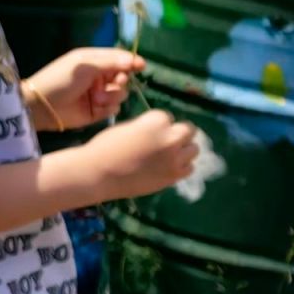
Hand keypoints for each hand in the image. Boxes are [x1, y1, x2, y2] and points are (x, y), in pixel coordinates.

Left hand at [23, 49, 144, 132]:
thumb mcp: (85, 65)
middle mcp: (99, 77)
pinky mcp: (98, 111)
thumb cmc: (60, 79)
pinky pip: (114, 108)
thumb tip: (135, 60)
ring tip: (97, 98)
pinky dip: (108, 108)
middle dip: (121, 80)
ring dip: (112, 96)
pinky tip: (96, 107)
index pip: (118, 58)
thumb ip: (111, 62)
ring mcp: (99, 94)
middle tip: (115, 82)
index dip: (131, 61)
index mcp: (94, 61)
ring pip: (121, 94)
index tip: (141, 66)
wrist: (43, 106)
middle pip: (123, 77)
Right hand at [85, 111, 199, 201]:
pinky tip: (170, 167)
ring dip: (184, 150)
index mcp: (156, 121)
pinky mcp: (174, 176)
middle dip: (179, 134)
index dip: (160, 124)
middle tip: (168, 141)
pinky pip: (190, 168)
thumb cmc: (106, 147)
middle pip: (189, 130)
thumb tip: (159, 130)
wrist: (99, 173)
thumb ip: (148, 127)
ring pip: (194, 149)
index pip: (168, 117)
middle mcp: (170, 138)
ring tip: (171, 155)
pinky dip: (182, 166)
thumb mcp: (128, 126)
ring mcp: (175, 158)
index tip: (151, 132)